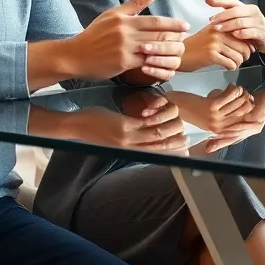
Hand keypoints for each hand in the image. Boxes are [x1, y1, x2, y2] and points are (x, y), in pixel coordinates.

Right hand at [65, 0, 187, 81]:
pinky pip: (145, 63)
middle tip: (187, 39)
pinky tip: (165, 64)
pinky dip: (156, 63)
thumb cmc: (95, 34)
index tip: (185, 26)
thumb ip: (135, 4)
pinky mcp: (123, 63)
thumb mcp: (112, 14)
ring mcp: (125, 49)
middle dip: (175, 37)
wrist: (76, 55)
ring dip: (168, 51)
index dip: (173, 24)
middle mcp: (126, 33)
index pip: (155, 21)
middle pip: (158, 35)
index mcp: (125, 20)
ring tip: (179, 52)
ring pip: (154, 49)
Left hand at [67, 100, 188, 152]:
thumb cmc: (95, 130)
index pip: (157, 154)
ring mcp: (128, 138)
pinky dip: (158, 117)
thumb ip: (131, 138)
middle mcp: (131, 148)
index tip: (184, 148)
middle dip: (177, 141)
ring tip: (180, 121)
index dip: (173, 152)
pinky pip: (147, 124)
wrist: (76, 128)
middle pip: (162, 147)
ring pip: (158, 135)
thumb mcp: (116, 139)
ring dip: (171, 127)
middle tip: (187, 136)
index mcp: (130, 151)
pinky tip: (162, 110)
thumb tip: (143, 135)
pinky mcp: (123, 127)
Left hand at [166, 85, 255, 135]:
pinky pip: (229, 97)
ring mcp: (215, 118)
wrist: (173, 106)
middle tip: (245, 93)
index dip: (248, 110)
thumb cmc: (188, 109)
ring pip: (238, 104)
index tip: (251, 101)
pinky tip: (230, 86)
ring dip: (240, 94)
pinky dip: (232, 89)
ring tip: (237, 88)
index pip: (241, 122)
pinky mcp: (211, 107)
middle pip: (243, 113)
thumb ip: (220, 119)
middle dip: (247, 101)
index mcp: (218, 130)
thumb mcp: (206, 119)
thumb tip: (235, 113)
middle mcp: (219, 126)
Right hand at [180, 23, 253, 71]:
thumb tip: (247, 45)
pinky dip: (231, 67)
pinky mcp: (211, 55)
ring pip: (238, 56)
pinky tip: (228, 67)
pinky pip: (230, 63)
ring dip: (238, 63)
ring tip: (233, 64)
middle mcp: (218, 32)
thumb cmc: (195, 47)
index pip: (242, 35)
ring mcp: (214, 43)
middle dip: (245, 56)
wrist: (180, 53)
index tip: (247, 51)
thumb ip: (226, 37)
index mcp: (219, 26)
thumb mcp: (210, 35)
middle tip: (241, 60)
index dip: (248, 45)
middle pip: (243, 46)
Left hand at [204, 0, 264, 47]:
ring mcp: (258, 22)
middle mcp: (253, 12)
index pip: (231, 1)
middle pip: (235, 11)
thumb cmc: (250, 28)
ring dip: (228, 25)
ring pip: (241, 22)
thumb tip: (208, 2)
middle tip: (211, 21)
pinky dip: (241, 34)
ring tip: (218, 29)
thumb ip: (228, 14)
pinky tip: (233, 35)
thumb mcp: (240, 19)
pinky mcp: (262, 33)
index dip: (219, 0)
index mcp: (246, 7)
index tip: (207, 0)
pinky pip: (250, 32)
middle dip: (221, 16)